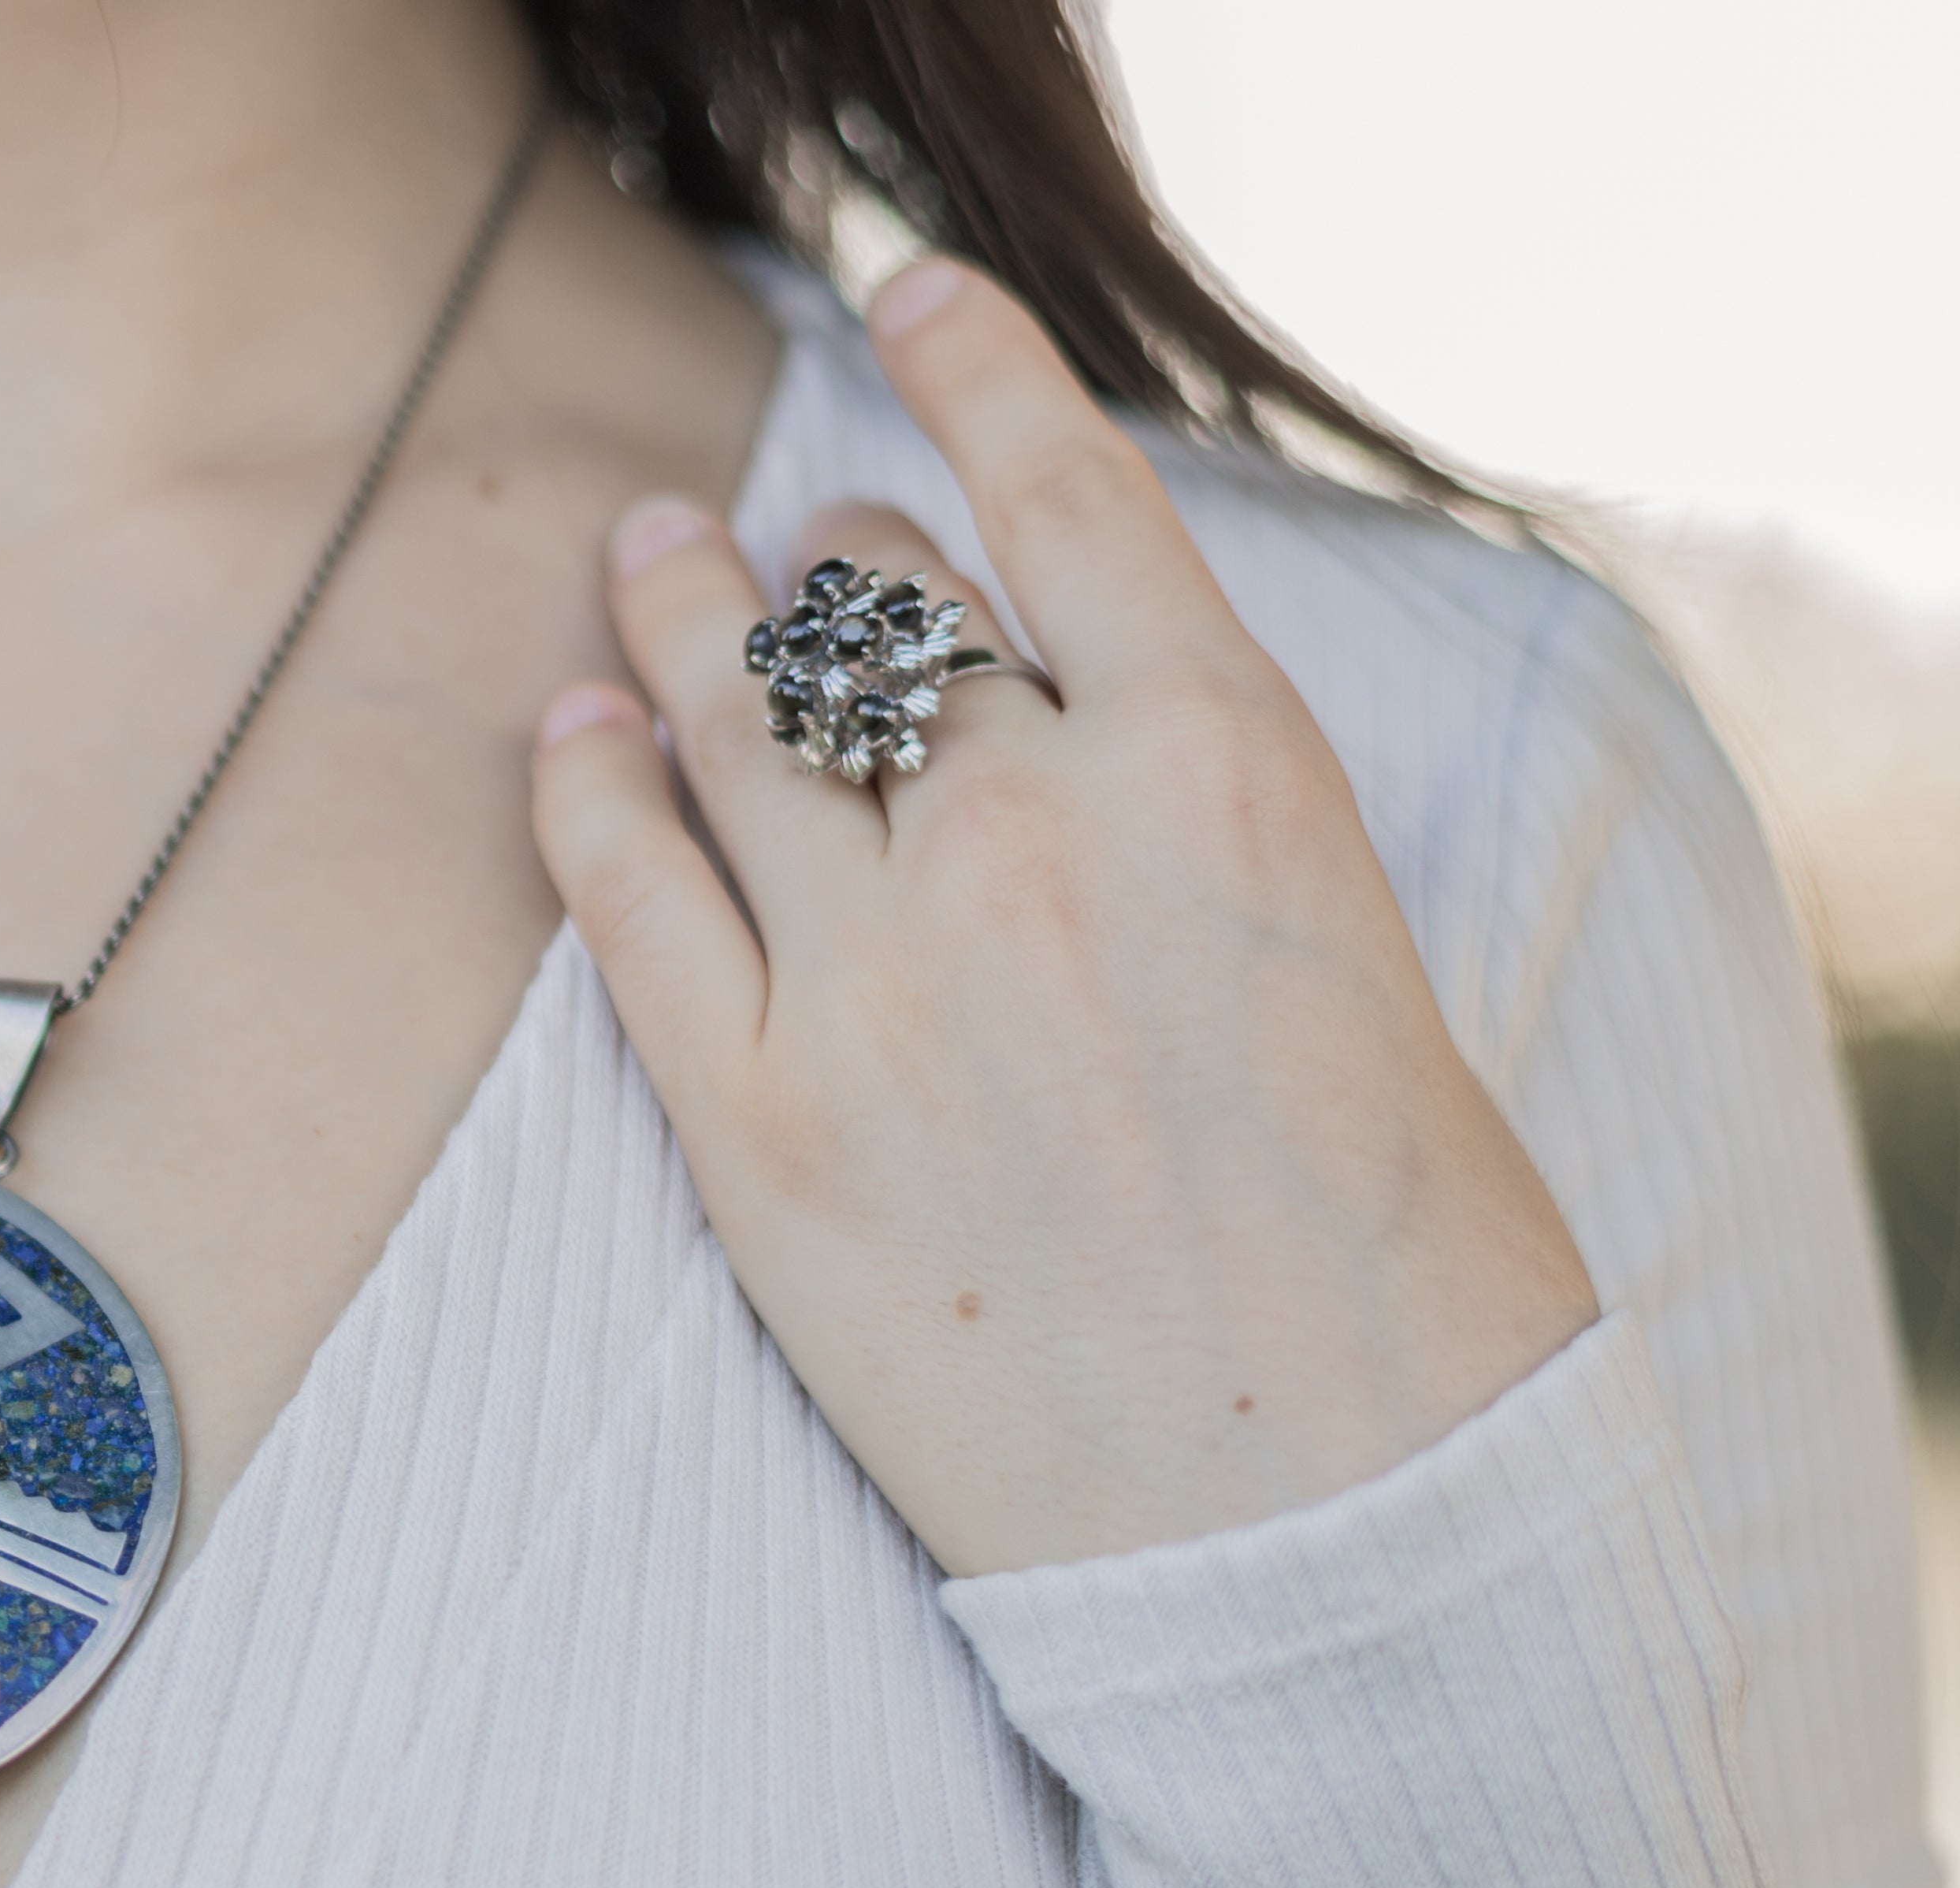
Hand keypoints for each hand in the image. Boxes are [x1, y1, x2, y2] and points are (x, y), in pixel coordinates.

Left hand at [528, 259, 1597, 1579]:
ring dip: (678, 622)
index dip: (967, 370)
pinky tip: (569, 732)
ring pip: (733, 722)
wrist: (1335, 1518)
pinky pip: (628, 896)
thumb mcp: (1342, 949)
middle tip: (780, 542)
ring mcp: (880, 973)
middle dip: (828, 562)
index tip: (909, 297)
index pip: (1056, 491)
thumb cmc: (1390, 1259)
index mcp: (1226, 762)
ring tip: (644, 566)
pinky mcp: (758, 1121)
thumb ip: (1191, 810)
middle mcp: (1035, 831)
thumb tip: (1048, 705)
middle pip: (876, 613)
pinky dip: (587, 789)